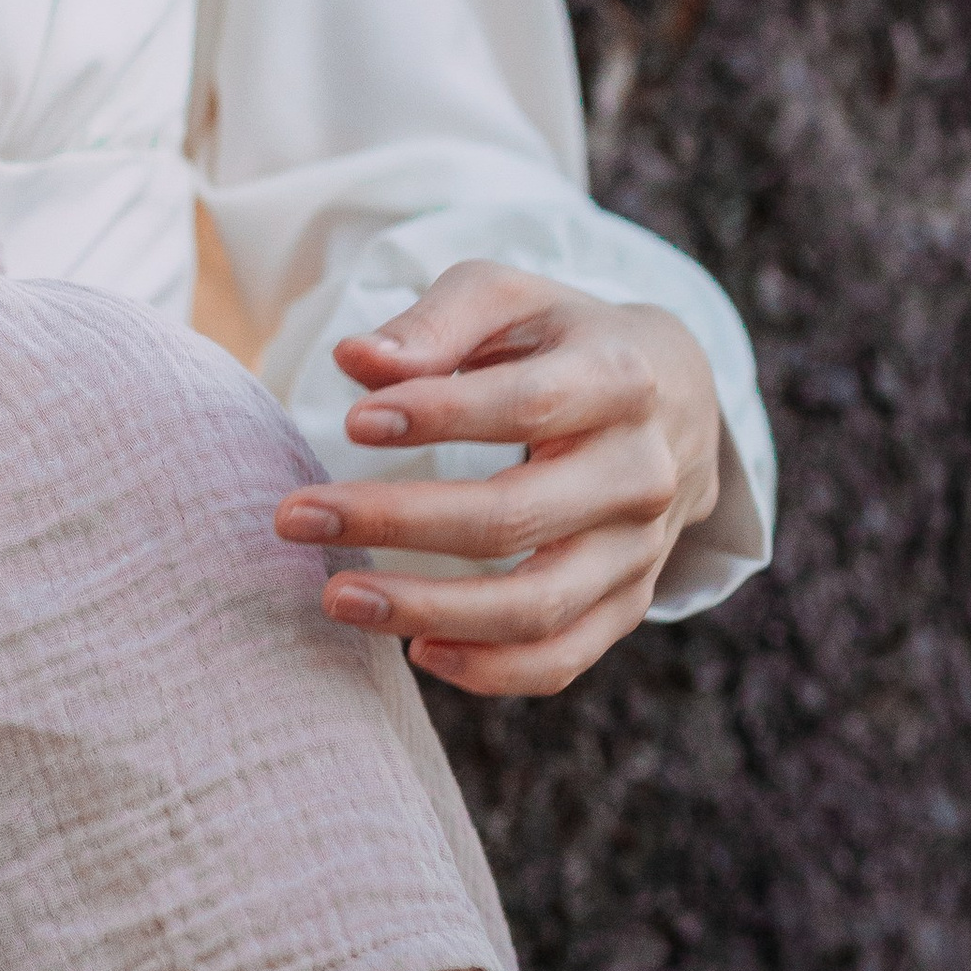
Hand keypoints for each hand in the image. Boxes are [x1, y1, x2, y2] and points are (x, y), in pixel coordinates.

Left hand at [271, 264, 724, 697]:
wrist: (678, 400)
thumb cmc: (564, 341)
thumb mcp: (510, 300)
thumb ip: (436, 322)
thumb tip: (357, 360)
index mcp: (620, 379)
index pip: (527, 404)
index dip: (439, 415)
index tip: (351, 423)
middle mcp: (641, 471)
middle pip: (517, 515)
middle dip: (394, 521)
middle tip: (293, 517)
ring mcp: (640, 548)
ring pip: (539, 605)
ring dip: (429, 610)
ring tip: (336, 597)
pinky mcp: (628, 602)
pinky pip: (562, 658)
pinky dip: (490, 670)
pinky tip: (414, 649)